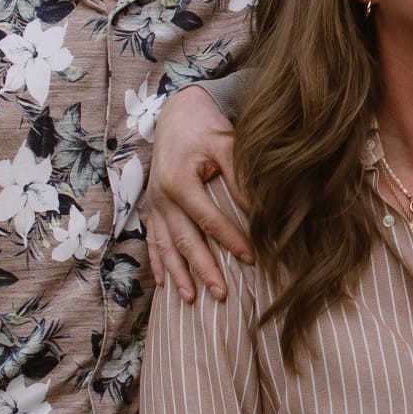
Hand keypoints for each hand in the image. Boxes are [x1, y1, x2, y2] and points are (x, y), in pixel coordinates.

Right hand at [144, 85, 250, 303]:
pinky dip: (159, 263)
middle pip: (185, 241)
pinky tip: (165, 284)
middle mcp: (162, 197)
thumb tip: (261, 211)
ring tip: (190, 300)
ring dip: (178, 275)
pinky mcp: (151, 207)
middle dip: (203, 270)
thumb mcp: (226, 145)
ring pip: (166, 246)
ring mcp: (154, 204)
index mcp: (180, 181)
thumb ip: (240, 177)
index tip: (251, 258)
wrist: (176, 113)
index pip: (209, 220)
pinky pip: (152, 240)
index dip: (230, 240)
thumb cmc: (205, 128)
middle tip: (221, 295)